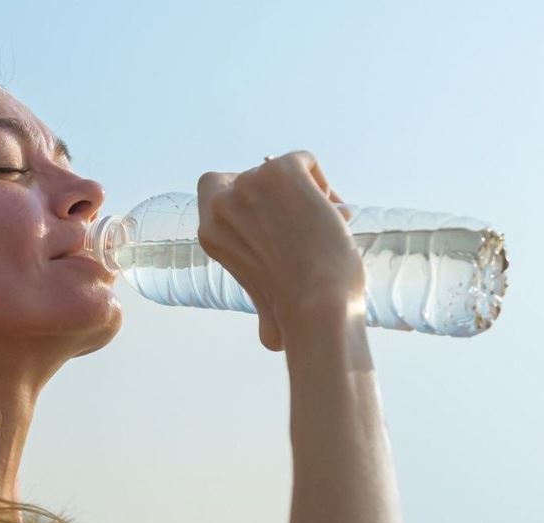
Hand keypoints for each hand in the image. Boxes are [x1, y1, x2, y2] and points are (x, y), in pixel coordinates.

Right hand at [196, 151, 363, 351]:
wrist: (318, 305)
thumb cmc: (296, 312)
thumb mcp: (265, 302)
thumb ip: (262, 303)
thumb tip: (272, 340)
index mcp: (210, 231)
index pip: (215, 186)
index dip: (247, 197)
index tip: (273, 219)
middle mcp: (223, 204)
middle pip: (255, 177)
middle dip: (283, 199)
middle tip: (306, 227)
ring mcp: (251, 184)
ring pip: (282, 170)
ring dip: (308, 194)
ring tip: (328, 227)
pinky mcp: (282, 172)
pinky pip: (305, 161)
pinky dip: (323, 183)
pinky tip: (333, 214)